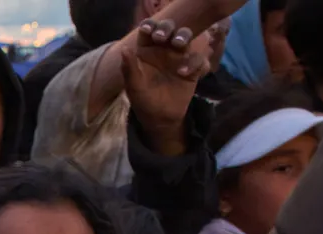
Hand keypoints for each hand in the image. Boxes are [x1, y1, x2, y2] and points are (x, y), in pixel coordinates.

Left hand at [121, 18, 212, 156]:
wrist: (160, 118)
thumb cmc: (143, 101)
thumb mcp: (134, 86)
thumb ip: (129, 68)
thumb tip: (124, 49)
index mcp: (146, 51)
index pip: (148, 32)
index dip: (149, 26)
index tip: (148, 31)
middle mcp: (163, 50)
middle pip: (169, 29)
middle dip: (167, 28)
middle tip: (162, 37)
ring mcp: (179, 57)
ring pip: (185, 37)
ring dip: (183, 36)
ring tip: (178, 44)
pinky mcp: (193, 68)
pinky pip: (198, 58)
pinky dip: (193, 62)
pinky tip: (183, 73)